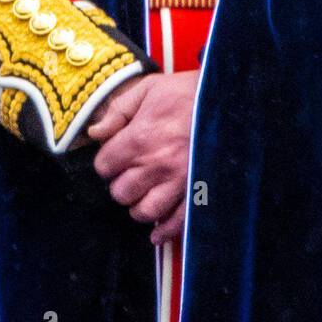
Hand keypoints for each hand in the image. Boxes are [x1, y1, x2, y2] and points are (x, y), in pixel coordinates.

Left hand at [88, 70, 198, 245]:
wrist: (227, 97)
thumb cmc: (187, 92)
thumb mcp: (148, 88)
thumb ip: (117, 111)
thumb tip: (94, 132)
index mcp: (139, 138)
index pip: (104, 166)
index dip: (106, 162)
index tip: (115, 157)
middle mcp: (156, 164)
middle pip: (121, 193)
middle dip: (121, 184)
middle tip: (130, 174)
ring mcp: (178, 181)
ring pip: (144, 212)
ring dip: (139, 206)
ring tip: (144, 194)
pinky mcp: (197, 192)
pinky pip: (176, 222)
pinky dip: (163, 232)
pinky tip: (156, 233)